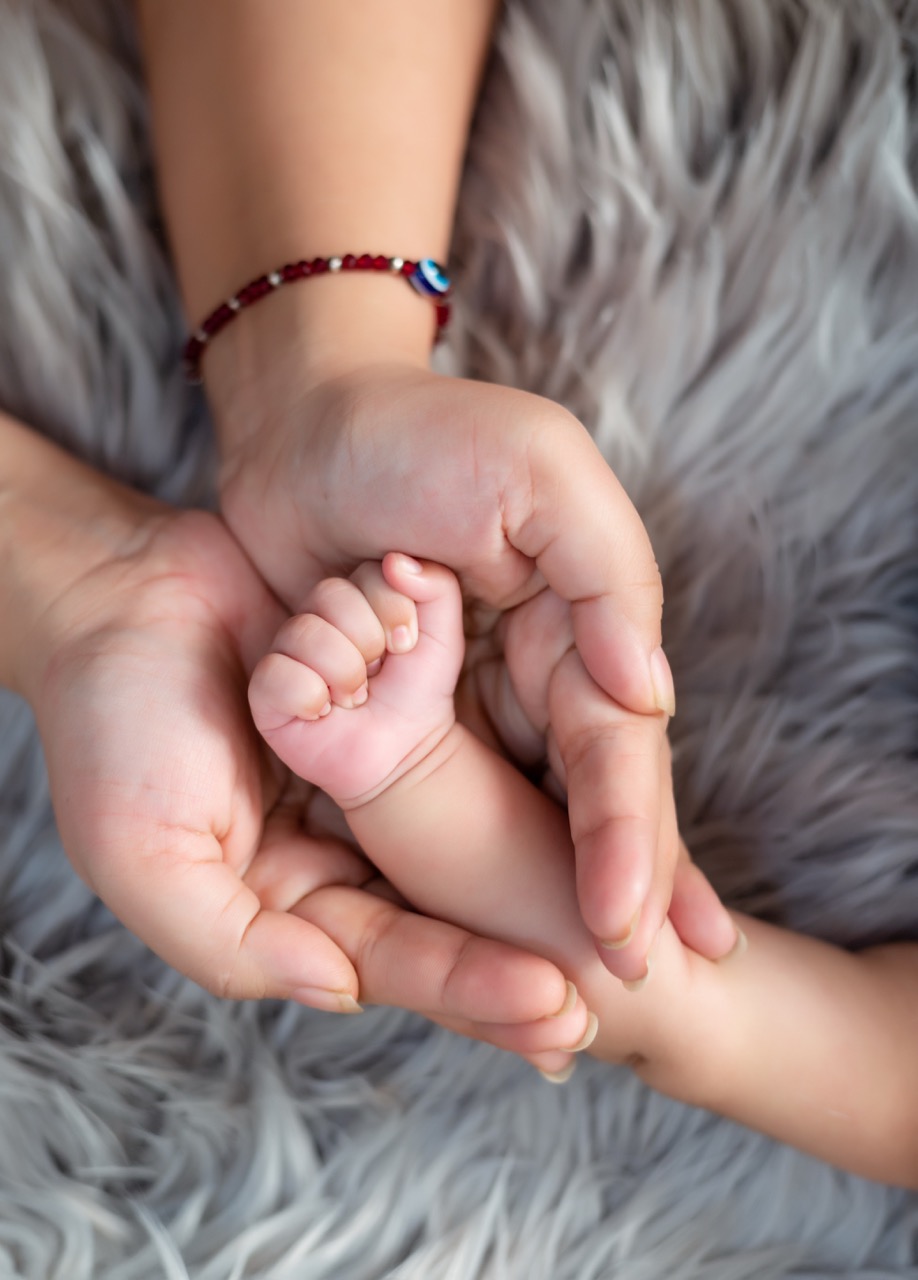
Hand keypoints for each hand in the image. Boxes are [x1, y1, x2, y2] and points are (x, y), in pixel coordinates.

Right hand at [18, 482, 593, 1065]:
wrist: (120, 595)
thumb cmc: (115, 730)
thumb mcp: (147, 858)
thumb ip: (235, 942)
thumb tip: (338, 989)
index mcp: (289, 901)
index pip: (396, 958)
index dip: (473, 989)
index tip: (555, 1011)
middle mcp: (343, 849)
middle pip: (452, 915)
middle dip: (528, 952)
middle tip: (615, 989)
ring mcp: (373, 778)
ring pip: (473, 843)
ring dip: (547, 875)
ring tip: (631, 913)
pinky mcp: (395, 704)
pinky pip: (465, 746)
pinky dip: (523, 774)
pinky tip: (592, 804)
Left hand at [214, 354, 737, 977]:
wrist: (303, 425)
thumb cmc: (426, 436)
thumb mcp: (540, 476)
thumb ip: (608, 579)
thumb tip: (650, 700)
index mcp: (581, 632)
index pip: (617, 754)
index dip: (631, 842)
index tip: (633, 929)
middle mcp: (528, 682)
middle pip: (579, 807)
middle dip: (611, 896)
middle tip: (631, 989)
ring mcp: (458, 704)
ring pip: (513, 821)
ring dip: (542, 905)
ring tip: (575, 996)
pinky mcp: (384, 713)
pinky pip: (423, 803)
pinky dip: (449, 872)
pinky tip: (471, 934)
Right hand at [249, 553, 462, 805]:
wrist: (403, 749)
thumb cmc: (416, 688)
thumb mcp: (443, 634)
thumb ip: (437, 586)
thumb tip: (396, 561)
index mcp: (352, 595)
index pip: (368, 574)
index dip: (394, 611)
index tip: (405, 645)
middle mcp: (313, 616)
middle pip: (333, 597)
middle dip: (370, 643)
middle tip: (377, 674)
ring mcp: (284, 651)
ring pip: (307, 635)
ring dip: (346, 676)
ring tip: (355, 697)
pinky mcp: (265, 692)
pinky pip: (279, 676)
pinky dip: (312, 700)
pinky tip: (324, 712)